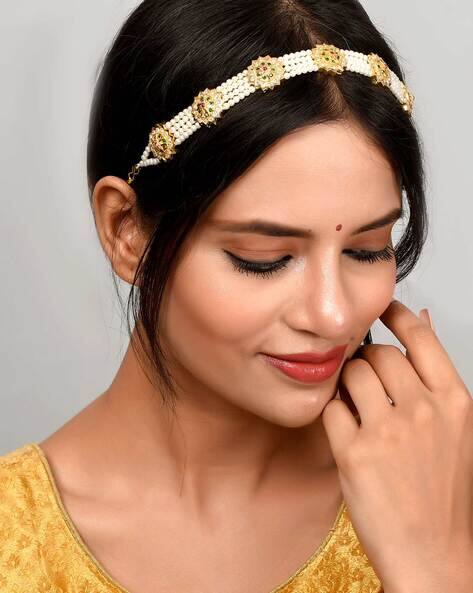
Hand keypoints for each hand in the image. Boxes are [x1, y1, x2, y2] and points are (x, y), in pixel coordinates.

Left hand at [322, 300, 472, 592]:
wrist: (435, 555)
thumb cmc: (446, 493)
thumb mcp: (458, 427)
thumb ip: (436, 373)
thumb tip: (421, 316)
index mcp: (454, 401)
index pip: (419, 336)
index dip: (395, 313)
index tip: (382, 307)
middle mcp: (423, 411)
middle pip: (378, 353)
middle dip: (367, 360)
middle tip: (367, 382)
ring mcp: (388, 432)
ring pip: (350, 373)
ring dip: (346, 383)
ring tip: (356, 405)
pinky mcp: (354, 453)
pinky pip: (330, 407)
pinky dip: (332, 412)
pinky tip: (345, 428)